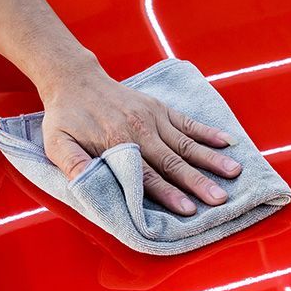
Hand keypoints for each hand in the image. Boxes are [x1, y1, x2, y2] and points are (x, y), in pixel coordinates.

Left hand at [40, 67, 241, 215]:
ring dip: (211, 159)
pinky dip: (208, 132)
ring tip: (233, 173)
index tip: (188, 209)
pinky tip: (227, 143)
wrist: (75, 80)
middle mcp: (140, 130)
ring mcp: (153, 118)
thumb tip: (87, 186)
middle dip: (198, 182)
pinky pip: (187, 122)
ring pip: (186, 143)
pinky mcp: (159, 109)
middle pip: (173, 161)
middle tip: (220, 199)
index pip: (147, 175)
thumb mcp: (57, 144)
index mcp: (117, 143)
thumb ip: (73, 165)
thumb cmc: (65, 117)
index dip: (169, 194)